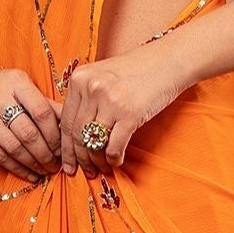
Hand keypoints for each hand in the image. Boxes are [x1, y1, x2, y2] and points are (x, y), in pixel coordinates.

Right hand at [0, 63, 61, 183]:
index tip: (64, 148)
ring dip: (33, 164)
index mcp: (16, 82)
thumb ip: (45, 104)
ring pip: (13, 147)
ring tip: (45, 171)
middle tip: (57, 165)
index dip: (55, 135)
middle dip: (46, 154)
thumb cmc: (0, 87)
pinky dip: (17, 168)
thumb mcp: (22, 86)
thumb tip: (70, 125)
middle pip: (28, 133)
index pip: (42, 112)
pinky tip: (29, 174)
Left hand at [58, 41, 190, 175]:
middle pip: (77, 135)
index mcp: (79, 79)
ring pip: (93, 143)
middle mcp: (91, 88)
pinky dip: (114, 159)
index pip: (65, 121)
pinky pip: (114, 146)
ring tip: (101, 169)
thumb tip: (73, 134)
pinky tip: (116, 162)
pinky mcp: (130, 113)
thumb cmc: (136, 70)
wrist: (168, 61)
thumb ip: (85, 98)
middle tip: (86, 172)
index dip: (66, 147)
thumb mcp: (101, 76)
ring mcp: (110, 101)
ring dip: (97, 161)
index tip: (68, 163)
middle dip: (80, 159)